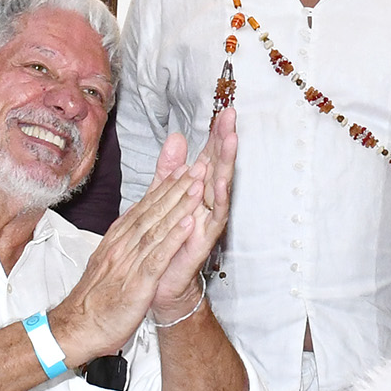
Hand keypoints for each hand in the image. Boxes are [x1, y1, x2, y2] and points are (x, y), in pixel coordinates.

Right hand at [49, 148, 210, 362]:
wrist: (76, 328)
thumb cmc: (94, 298)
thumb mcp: (107, 261)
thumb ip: (121, 239)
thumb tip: (132, 219)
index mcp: (117, 240)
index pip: (144, 208)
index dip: (164, 187)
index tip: (182, 168)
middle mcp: (122, 246)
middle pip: (153, 211)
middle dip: (177, 188)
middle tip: (197, 166)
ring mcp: (129, 263)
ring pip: (157, 228)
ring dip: (179, 205)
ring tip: (197, 185)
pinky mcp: (137, 284)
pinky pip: (158, 257)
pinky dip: (174, 238)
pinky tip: (189, 222)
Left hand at [149, 107, 236, 322]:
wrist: (159, 280)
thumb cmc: (165, 238)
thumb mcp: (162, 196)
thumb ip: (168, 169)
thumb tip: (176, 137)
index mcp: (196, 190)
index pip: (209, 156)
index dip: (216, 134)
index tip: (225, 110)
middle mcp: (206, 202)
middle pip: (219, 166)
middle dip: (226, 141)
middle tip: (232, 118)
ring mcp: (208, 219)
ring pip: (220, 187)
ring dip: (225, 164)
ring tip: (230, 141)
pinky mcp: (205, 238)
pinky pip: (213, 217)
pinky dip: (216, 199)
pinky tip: (218, 183)